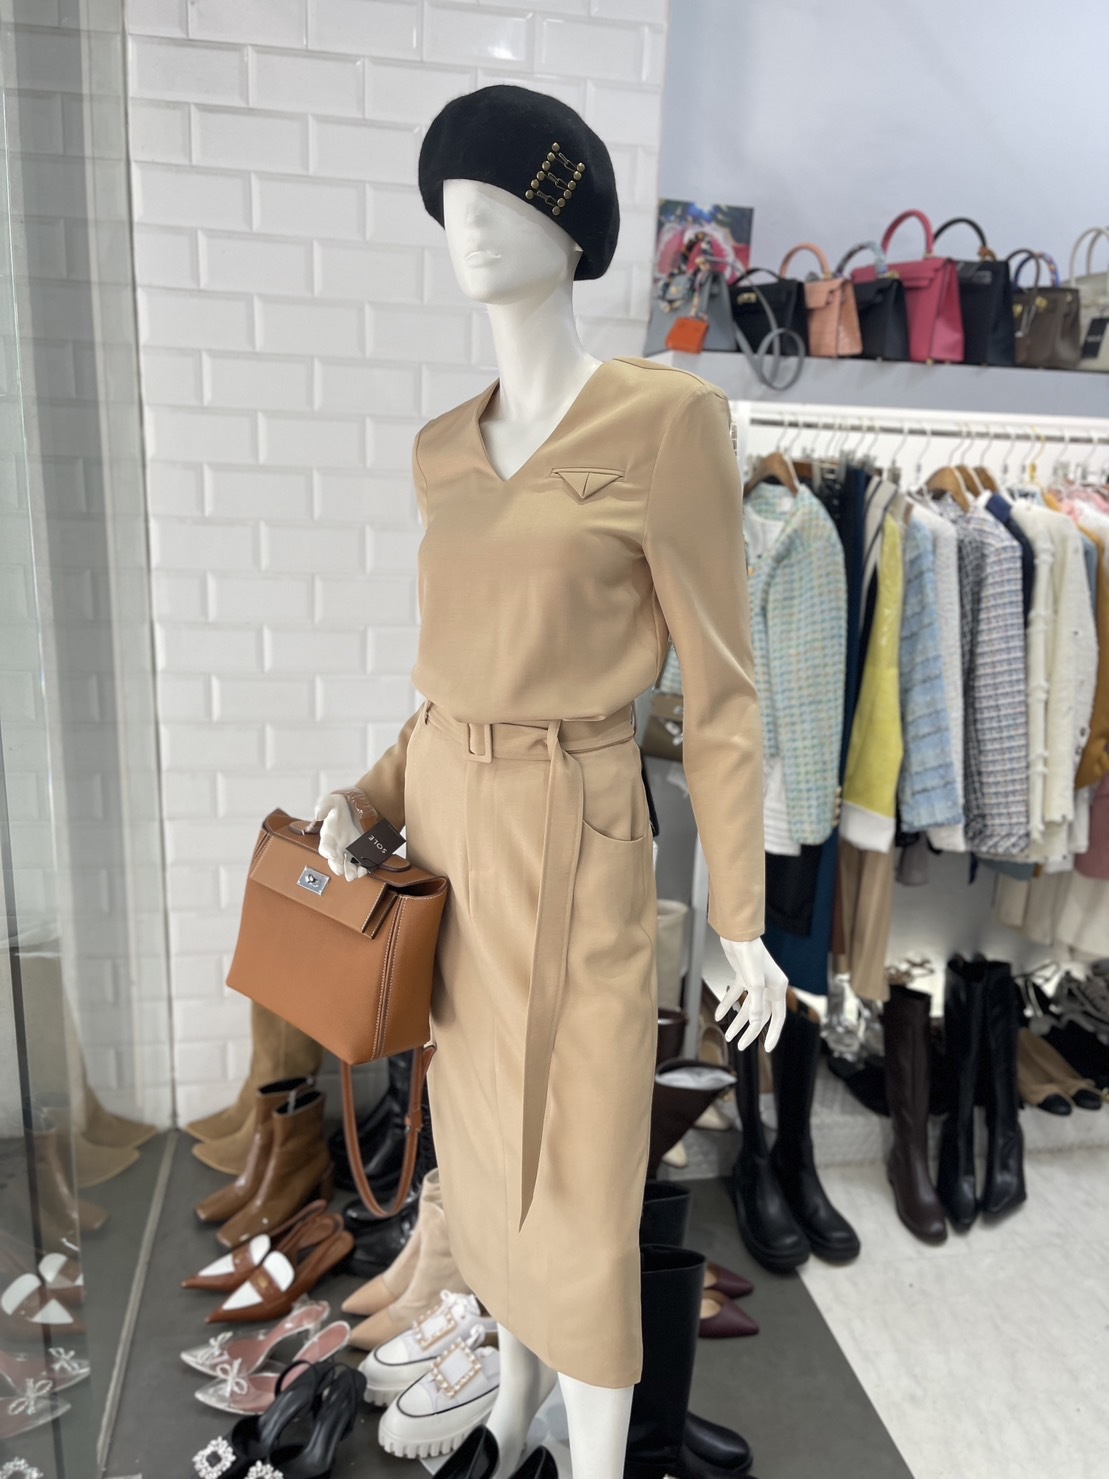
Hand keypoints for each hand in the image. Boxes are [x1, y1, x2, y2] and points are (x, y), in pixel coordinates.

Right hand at [312, 791, 369, 882]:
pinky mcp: (360, 852)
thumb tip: (318, 814)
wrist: (356, 807)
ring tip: (353, 875)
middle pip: (335, 860)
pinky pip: (360, 863)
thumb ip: (323, 806)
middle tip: (340, 870)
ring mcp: (349, 850)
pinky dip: (361, 868)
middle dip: (337, 866)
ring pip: (347, 865)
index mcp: (329, 836)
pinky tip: (364, 870)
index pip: (325, 846)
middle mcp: (337, 846)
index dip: (327, 851)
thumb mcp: (331, 802)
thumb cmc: (340, 806)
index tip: (331, 854)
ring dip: (349, 871)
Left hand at [714, 937, 787, 1053]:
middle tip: (740, 1044)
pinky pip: (735, 995)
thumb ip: (756, 1005)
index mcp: (778, 987)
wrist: (737, 934)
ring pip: (747, 1007)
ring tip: (728, 1035)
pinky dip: (727, 1005)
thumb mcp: (754, 983)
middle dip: (750, 1031)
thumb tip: (756, 1024)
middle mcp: (769, 985)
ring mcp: (755, 981)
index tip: (767, 1049)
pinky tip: (719, 1015)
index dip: (773, 1034)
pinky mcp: (743, 976)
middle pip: (760, 1014)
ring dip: (737, 1021)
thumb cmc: (750, 954)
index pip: (777, 1017)